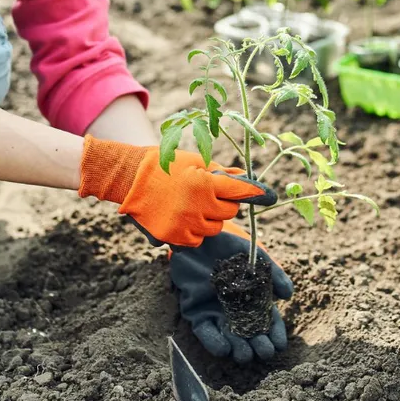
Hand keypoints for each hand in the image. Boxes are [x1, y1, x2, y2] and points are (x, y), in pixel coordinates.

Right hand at [78, 136, 274, 246]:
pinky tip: (183, 216)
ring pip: (215, 228)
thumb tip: (245, 177)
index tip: (269, 195)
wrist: (130, 179)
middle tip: (210, 194)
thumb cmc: (165, 165)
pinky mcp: (174, 237)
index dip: (256, 193)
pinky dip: (195, 230)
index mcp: (205, 183)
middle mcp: (198, 206)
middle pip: (229, 212)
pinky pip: (198, 239)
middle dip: (225, 203)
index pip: (240, 192)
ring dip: (210, 218)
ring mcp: (186, 224)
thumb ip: (222, 172)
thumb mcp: (195, 161)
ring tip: (194, 204)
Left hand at [169, 224, 293, 363]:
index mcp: (253, 299)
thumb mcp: (255, 257)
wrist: (198, 237)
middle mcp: (235, 310)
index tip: (280, 344)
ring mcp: (216, 313)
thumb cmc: (229, 246)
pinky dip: (214, 342)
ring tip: (247, 355)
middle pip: (250, 334)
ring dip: (238, 349)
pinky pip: (205, 332)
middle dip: (258, 345)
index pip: (267, 322)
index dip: (274, 334)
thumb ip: (273, 274)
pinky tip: (224, 349)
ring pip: (229, 338)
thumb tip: (288, 295)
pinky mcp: (196, 313)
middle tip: (265, 351)